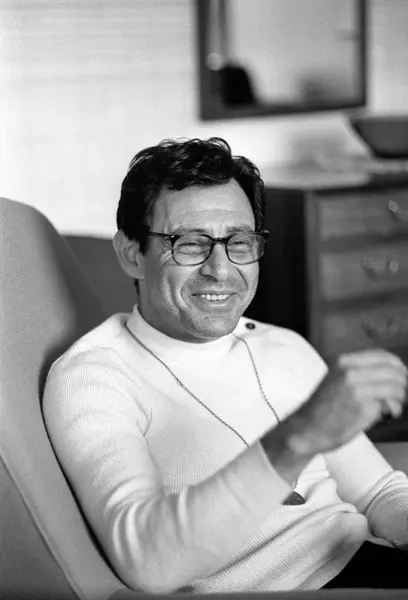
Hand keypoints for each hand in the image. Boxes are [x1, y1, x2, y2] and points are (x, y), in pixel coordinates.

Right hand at [283, 348, 407, 457]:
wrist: (306, 428)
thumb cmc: (322, 408)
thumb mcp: (336, 379)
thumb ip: (360, 373)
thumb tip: (392, 373)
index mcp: (344, 361)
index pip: (383, 356)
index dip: (398, 367)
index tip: (402, 376)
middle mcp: (350, 371)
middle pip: (394, 370)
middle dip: (402, 383)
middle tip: (401, 394)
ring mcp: (357, 388)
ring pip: (396, 386)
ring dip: (400, 397)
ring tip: (393, 407)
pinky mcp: (362, 406)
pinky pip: (391, 403)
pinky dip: (394, 409)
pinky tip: (387, 415)